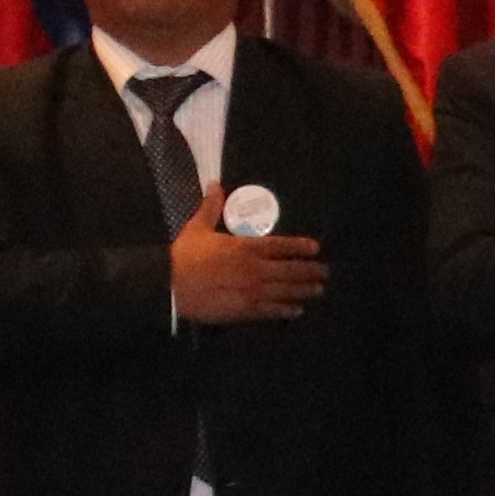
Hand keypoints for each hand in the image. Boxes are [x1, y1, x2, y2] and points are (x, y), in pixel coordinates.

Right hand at [167, 183, 327, 323]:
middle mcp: (254, 269)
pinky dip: (285, 310)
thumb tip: (214, 184)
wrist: (168, 286)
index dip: (300, 247)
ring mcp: (251, 291)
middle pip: (289, 270)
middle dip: (309, 270)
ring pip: (284, 291)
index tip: (316, 248)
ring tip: (318, 290)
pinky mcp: (243, 310)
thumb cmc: (182, 256)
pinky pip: (270, 310)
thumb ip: (210, 207)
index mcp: (244, 247)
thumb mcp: (196, 228)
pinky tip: (296, 311)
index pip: (280, 246)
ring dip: (303, 290)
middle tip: (325, 272)